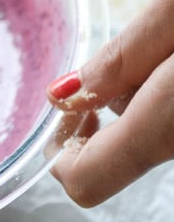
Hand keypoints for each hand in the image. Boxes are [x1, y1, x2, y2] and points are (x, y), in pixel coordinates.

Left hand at [47, 0, 173, 205]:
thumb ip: (122, 57)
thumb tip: (63, 93)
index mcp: (166, 126)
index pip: (84, 181)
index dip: (58, 146)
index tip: (63, 99)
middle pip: (120, 147)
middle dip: (107, 102)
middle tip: (129, 49)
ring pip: (151, 129)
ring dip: (141, 90)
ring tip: (165, 40)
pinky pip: (173, 118)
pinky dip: (165, 89)